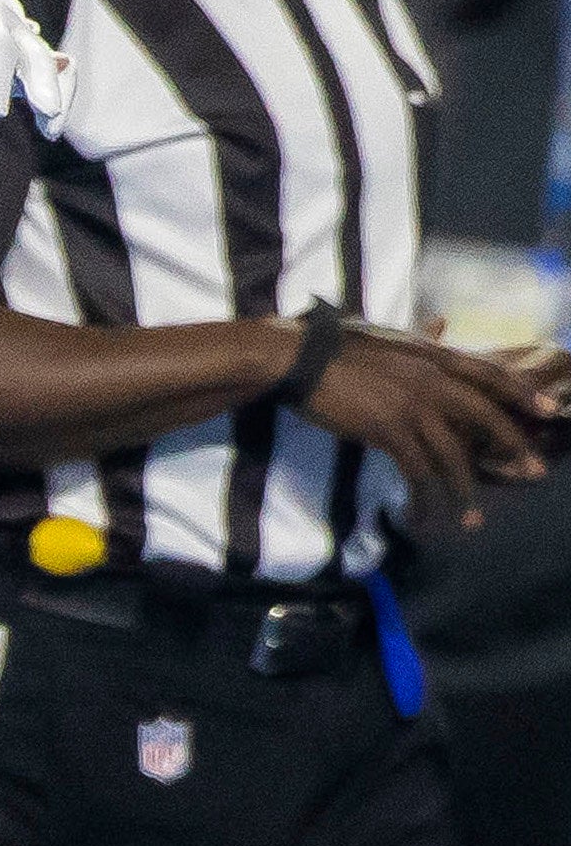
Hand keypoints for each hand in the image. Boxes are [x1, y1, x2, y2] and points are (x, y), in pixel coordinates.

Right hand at [304, 322, 560, 511]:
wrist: (300, 360)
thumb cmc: (338, 347)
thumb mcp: (389, 338)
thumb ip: (420, 336)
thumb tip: (441, 324)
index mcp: (434, 356)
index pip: (490, 373)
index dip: (522, 392)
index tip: (550, 410)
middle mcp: (432, 380)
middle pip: (484, 415)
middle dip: (512, 445)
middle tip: (534, 472)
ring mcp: (412, 406)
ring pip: (453, 454)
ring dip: (465, 492)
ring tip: (473, 520)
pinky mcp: (388, 430)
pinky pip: (416, 471)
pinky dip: (423, 498)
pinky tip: (421, 516)